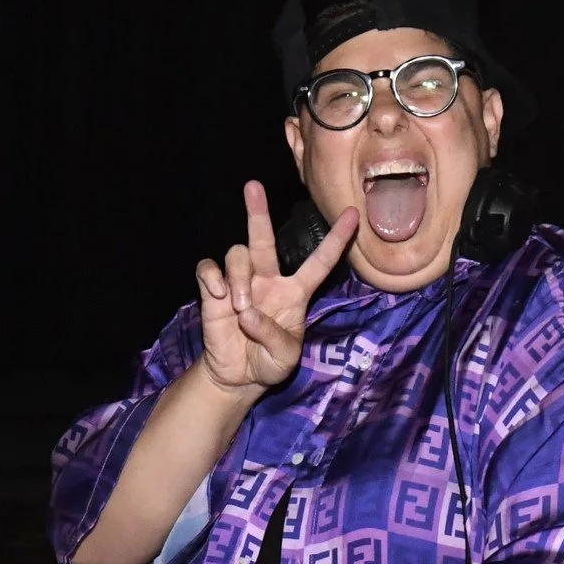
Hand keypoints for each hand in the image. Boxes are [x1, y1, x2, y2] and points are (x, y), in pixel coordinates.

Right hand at [195, 182, 357, 394]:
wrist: (238, 377)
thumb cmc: (269, 363)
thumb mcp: (284, 358)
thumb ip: (273, 336)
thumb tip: (249, 314)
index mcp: (294, 293)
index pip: (319, 262)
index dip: (337, 239)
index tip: (354, 215)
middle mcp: (267, 281)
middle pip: (264, 240)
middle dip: (258, 212)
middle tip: (252, 186)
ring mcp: (240, 284)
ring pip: (237, 255)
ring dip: (238, 277)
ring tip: (240, 309)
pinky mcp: (214, 292)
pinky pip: (209, 269)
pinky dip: (212, 277)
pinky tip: (219, 295)